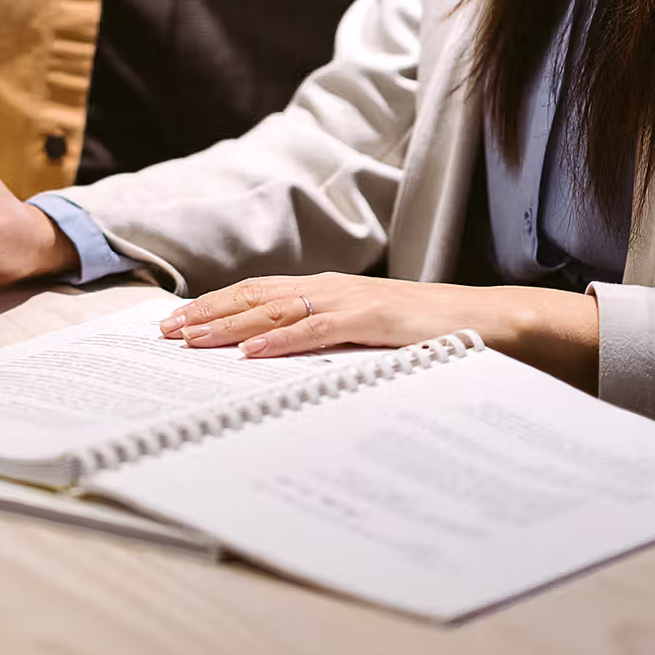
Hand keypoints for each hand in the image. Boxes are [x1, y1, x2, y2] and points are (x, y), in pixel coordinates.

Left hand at [160, 274, 599, 389]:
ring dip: (230, 326)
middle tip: (166, 332)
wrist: (488, 323)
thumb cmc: (426, 336)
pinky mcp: (372, 321)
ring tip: (192, 340)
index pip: (257, 296)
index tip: (176, 323)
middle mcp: (330, 289)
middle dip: (207, 314)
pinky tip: (253, 354)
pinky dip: (281, 341)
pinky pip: (317, 331)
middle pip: (254, 299)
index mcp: (326, 291)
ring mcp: (350, 302)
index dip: (215, 307)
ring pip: (275, 311)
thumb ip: (327, 343)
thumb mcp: (367, 338)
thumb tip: (279, 366)